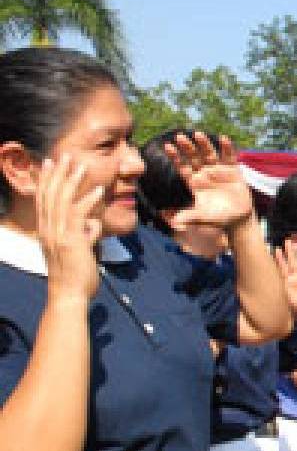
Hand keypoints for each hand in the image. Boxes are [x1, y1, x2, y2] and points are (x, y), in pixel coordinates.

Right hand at [36, 155, 103, 300]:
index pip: (45, 199)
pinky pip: (79, 215)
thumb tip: (92, 225)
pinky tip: (98, 189)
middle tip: (64, 155)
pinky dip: (88, 200)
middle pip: (51, 195)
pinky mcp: (71, 241)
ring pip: (63, 200)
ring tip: (81, 164)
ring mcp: (58, 235)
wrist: (70, 295)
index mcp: (47, 231)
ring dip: (72, 181)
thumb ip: (85, 236)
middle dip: (58, 174)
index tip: (51, 164)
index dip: (48, 180)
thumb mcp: (79, 251)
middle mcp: (49, 230)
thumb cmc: (76, 276)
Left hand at [164, 132, 253, 230]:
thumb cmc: (218, 217)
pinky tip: (223, 139)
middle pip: (194, 157)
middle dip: (187, 147)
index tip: (167, 146)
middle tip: (179, 136)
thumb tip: (175, 223)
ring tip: (198, 134)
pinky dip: (226, 148)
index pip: (182, 167)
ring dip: (204, 143)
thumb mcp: (203, 217)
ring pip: (209, 153)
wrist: (238, 217)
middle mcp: (205, 173)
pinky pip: (229, 156)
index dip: (175, 157)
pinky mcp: (232, 169)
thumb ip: (191, 217)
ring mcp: (218, 169)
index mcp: (194, 182)